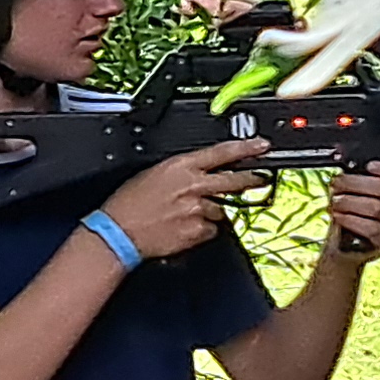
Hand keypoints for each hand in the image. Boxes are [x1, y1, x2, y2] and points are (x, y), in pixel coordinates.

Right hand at [100, 139, 267, 259]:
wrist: (119, 233)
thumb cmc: (128, 204)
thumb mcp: (152, 174)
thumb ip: (181, 172)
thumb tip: (199, 174)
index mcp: (180, 167)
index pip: (221, 153)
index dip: (245, 148)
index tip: (261, 146)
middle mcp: (193, 187)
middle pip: (233, 180)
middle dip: (251, 179)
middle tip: (260, 178)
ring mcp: (198, 210)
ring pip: (221, 209)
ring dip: (213, 211)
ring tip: (188, 214)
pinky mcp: (198, 231)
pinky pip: (211, 230)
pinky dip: (203, 230)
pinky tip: (185, 228)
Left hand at [320, 159, 379, 260]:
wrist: (342, 244)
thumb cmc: (349, 212)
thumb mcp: (354, 190)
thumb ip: (358, 175)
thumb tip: (349, 162)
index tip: (369, 166)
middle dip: (355, 183)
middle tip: (337, 184)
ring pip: (377, 208)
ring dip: (350, 202)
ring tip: (335, 202)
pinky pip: (372, 228)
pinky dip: (351, 219)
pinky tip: (339, 216)